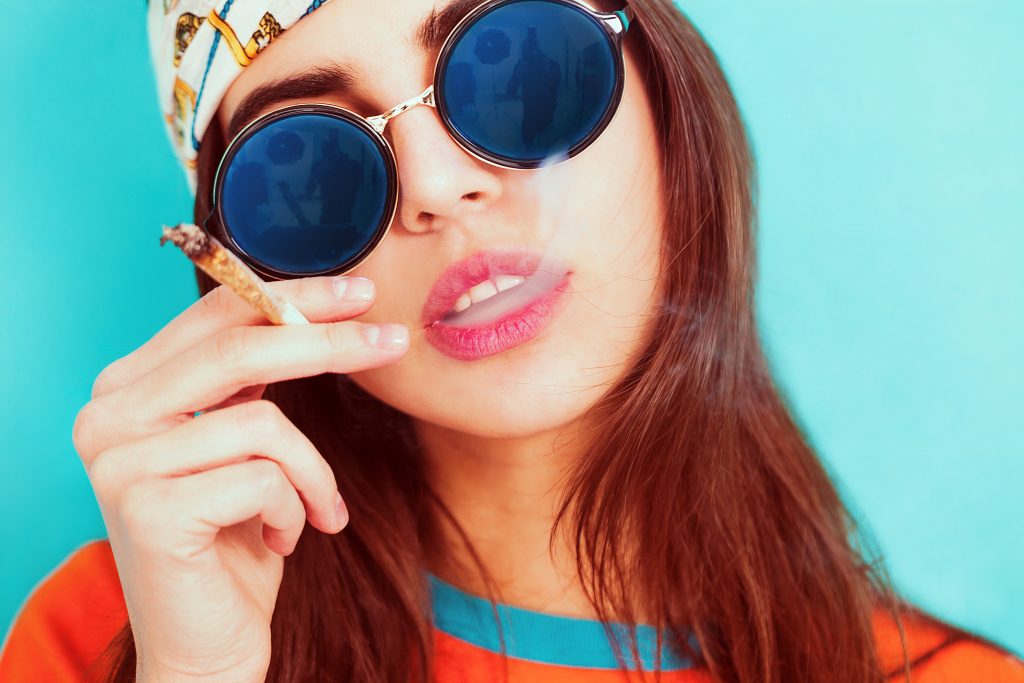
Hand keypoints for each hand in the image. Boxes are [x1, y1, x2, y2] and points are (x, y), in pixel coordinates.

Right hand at [72, 275, 406, 681]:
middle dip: (328, 343)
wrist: (206, 645)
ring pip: (265, 424)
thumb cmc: (232, 541)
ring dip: (314, 474)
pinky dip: (295, 511)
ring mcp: (121, 463)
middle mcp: (109, 416)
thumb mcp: (240, 447)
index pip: (216, 316)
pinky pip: (265, 480)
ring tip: (318, 512)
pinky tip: (281, 541)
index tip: (360, 294)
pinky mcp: (149, 510)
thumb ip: (249, 381)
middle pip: (238, 348)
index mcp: (129, 388)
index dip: (291, 296)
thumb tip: (318, 309)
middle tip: (393, 344)